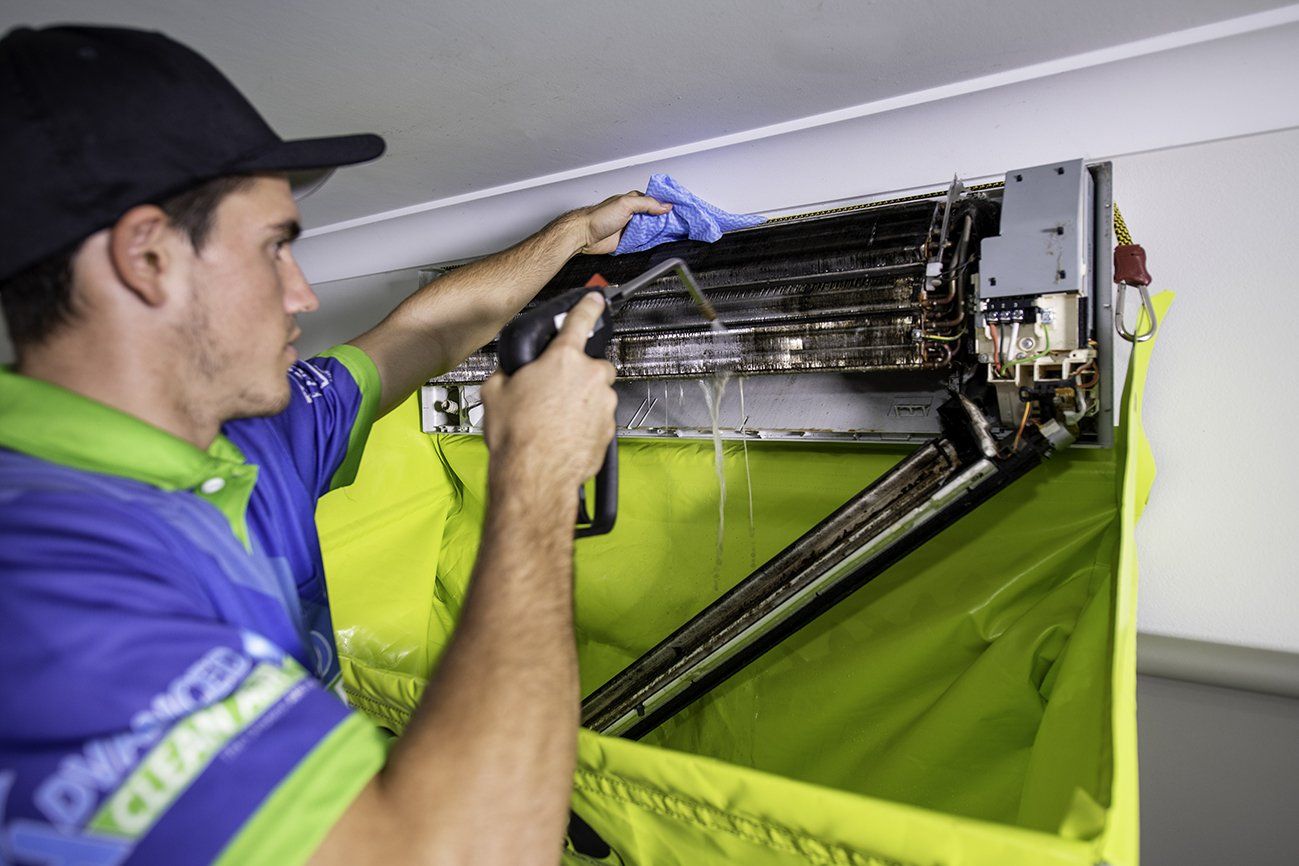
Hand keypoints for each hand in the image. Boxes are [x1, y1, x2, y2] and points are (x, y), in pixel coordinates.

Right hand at [480, 292, 617, 491]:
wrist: (534, 476)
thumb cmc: (517, 437)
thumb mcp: (495, 393)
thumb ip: (507, 372)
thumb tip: (508, 373)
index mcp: (563, 358)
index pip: (580, 320)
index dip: (589, 306)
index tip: (596, 301)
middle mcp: (590, 377)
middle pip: (593, 363)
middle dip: (578, 373)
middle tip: (555, 389)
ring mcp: (603, 403)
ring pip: (598, 392)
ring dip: (582, 400)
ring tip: (556, 418)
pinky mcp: (609, 428)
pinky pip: (600, 418)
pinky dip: (586, 422)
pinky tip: (565, 434)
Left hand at [572, 191, 671, 255]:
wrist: (584, 235)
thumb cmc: (598, 217)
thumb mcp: (626, 204)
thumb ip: (646, 204)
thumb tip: (664, 206)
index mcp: (635, 201)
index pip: (657, 201)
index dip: (669, 205)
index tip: (681, 209)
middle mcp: (635, 213)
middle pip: (657, 216)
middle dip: (668, 220)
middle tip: (682, 224)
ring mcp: (633, 228)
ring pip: (653, 230)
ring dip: (662, 232)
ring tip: (676, 233)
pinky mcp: (630, 241)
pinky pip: (645, 242)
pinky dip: (653, 242)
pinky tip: (661, 242)